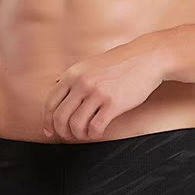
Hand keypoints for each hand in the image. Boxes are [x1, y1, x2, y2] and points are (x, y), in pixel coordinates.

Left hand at [41, 37, 164, 140]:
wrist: (147, 58)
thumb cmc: (120, 63)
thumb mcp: (89, 65)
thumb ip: (74, 79)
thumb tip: (58, 95)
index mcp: (73, 74)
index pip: (50, 103)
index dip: (47, 121)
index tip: (50, 131)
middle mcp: (81, 83)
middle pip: (60, 117)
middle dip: (62, 132)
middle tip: (68, 136)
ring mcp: (97, 93)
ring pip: (76, 125)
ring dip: (78, 135)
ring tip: (85, 134)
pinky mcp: (113, 103)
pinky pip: (95, 127)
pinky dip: (93, 134)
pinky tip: (98, 132)